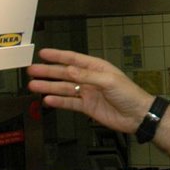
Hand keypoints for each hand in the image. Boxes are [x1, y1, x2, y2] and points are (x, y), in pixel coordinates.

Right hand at [27, 48, 152, 134]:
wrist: (137, 115)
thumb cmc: (129, 94)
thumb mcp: (109, 81)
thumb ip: (87, 75)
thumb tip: (69, 70)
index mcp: (96, 67)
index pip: (73, 59)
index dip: (57, 56)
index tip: (42, 53)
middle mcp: (90, 78)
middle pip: (64, 73)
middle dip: (48, 72)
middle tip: (32, 70)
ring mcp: (88, 93)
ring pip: (64, 88)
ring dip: (49, 87)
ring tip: (33, 85)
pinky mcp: (88, 107)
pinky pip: (69, 103)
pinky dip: (58, 101)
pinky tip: (47, 100)